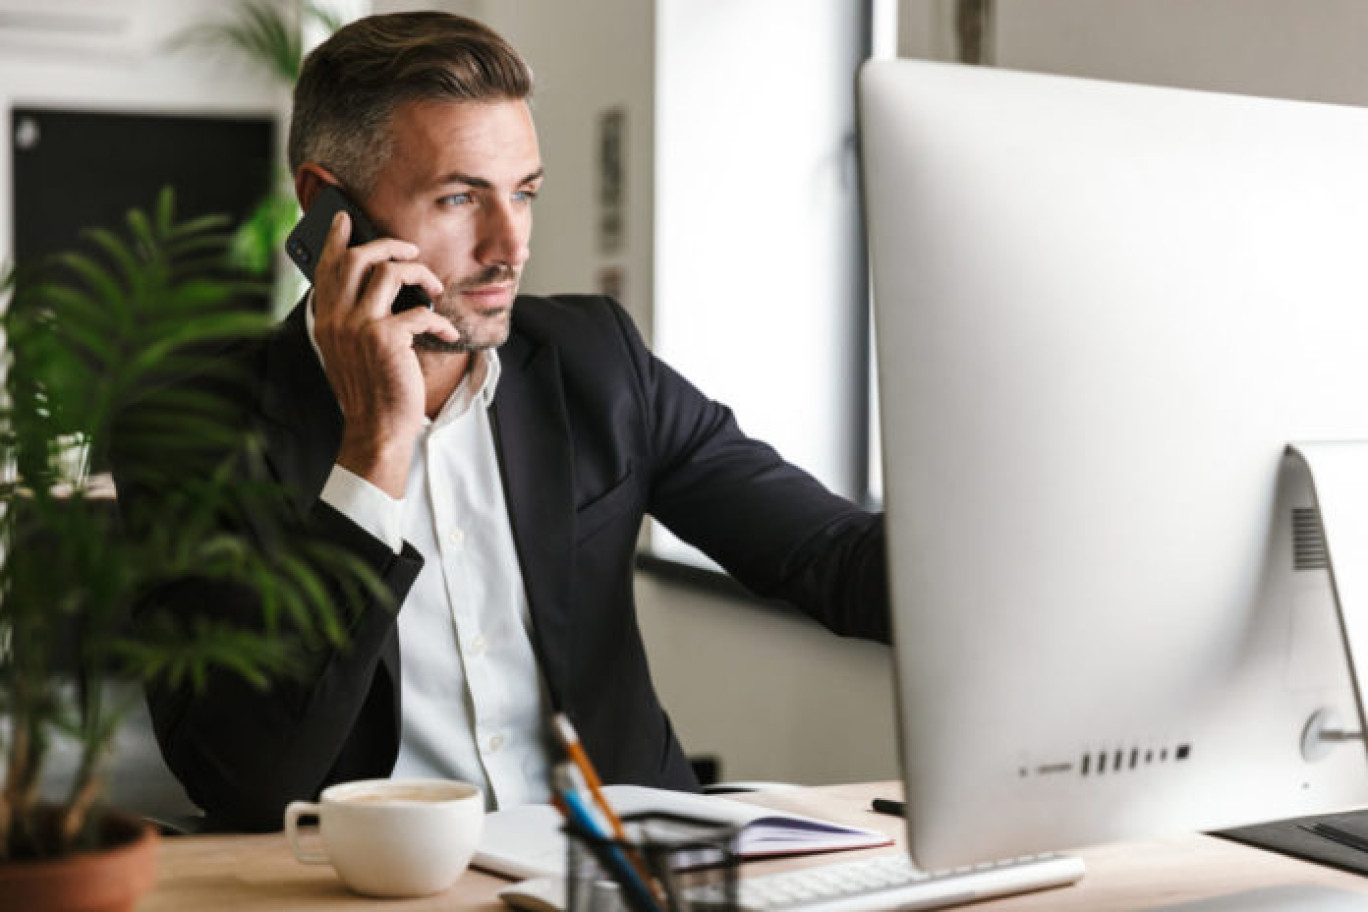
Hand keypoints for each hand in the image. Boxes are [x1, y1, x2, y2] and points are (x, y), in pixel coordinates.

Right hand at [310, 211, 458, 497]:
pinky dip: (439, 319)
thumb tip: (372, 287)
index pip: (326, 267)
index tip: (344, 220)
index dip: (336, 239)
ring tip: (434, 288)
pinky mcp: (386, 339)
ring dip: (421, 274)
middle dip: (388, 246)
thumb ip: (351, 319)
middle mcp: (337, 319)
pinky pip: (421, 311)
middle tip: (409, 252)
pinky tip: (444, 332)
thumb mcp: (349, 351)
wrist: (375, 429)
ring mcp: (359, 327)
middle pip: (358, 257)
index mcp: (326, 320)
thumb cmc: (369, 390)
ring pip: (390, 272)